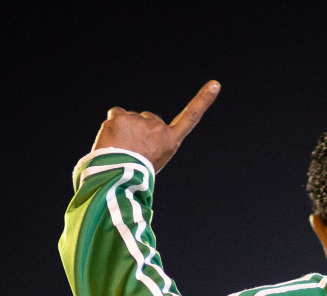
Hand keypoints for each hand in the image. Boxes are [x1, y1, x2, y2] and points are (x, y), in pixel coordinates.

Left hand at [91, 81, 220, 172]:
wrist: (120, 178)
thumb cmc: (135, 175)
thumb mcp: (152, 162)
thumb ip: (150, 143)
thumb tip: (131, 135)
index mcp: (170, 141)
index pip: (190, 117)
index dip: (203, 100)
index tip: (215, 84)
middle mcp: (159, 128)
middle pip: (146, 120)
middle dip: (138, 129)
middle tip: (131, 150)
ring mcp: (140, 121)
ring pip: (129, 119)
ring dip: (123, 130)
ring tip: (121, 150)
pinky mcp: (122, 116)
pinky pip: (115, 114)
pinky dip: (111, 125)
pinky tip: (112, 140)